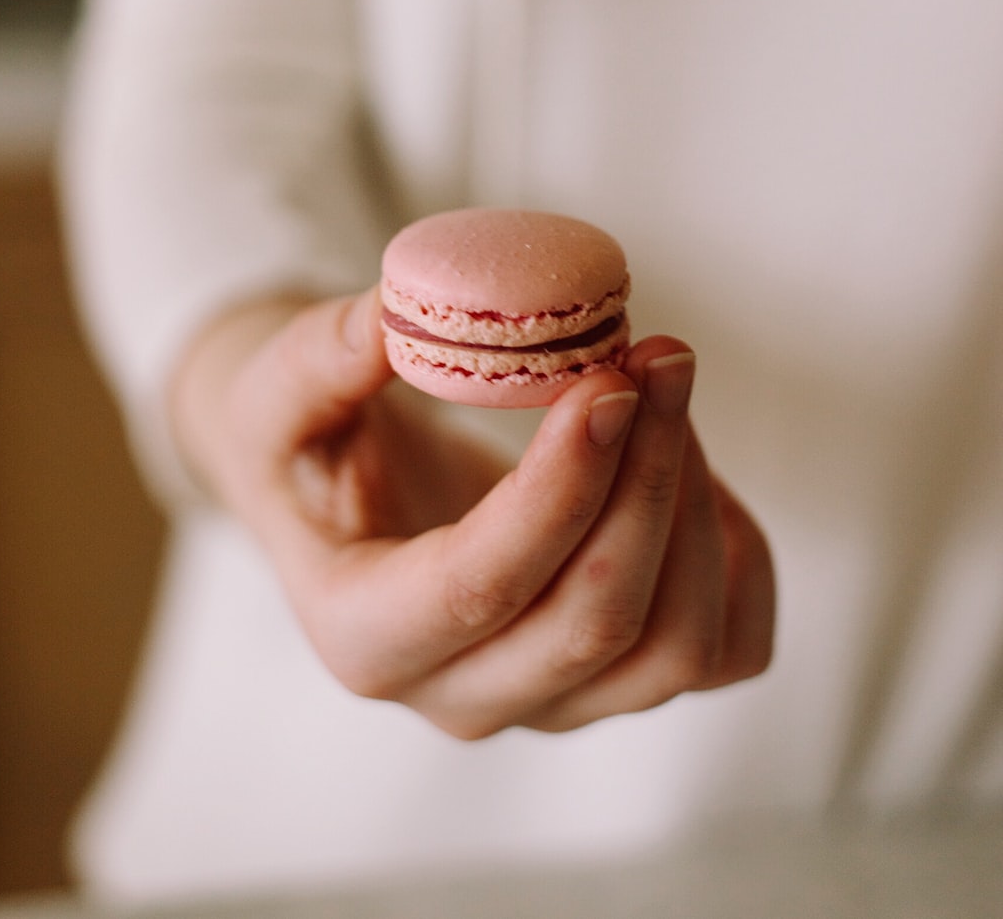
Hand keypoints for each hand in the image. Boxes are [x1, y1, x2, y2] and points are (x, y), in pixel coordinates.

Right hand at [169, 288, 774, 737]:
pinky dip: (739, 561)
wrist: (338, 491)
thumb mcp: (275, 392)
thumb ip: (321, 356)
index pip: (478, 588)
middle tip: (658, 354)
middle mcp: (460, 695)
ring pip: (675, 649)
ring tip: (668, 382)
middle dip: (647, 478)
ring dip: (695, 504)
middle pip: (595, 623)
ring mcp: (551, 700)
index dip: (557, 489)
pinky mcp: (617, 676)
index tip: (606, 383)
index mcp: (362, 637)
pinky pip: (726, 652)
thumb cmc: (304, 444)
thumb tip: (402, 313)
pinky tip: (696, 466)